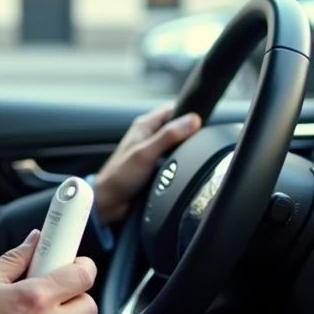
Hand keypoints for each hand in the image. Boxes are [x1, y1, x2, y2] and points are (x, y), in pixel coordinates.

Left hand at [93, 104, 201, 225]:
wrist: (110, 203)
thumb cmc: (119, 176)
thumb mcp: (146, 153)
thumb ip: (168, 136)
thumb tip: (193, 120)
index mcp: (145, 126)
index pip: (173, 110)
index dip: (188, 113)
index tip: (202, 122)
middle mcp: (151, 136)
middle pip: (179, 129)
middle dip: (191, 136)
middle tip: (199, 145)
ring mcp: (156, 152)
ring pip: (180, 147)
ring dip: (187, 153)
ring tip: (191, 160)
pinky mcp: (159, 168)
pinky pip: (177, 162)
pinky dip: (182, 166)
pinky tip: (185, 171)